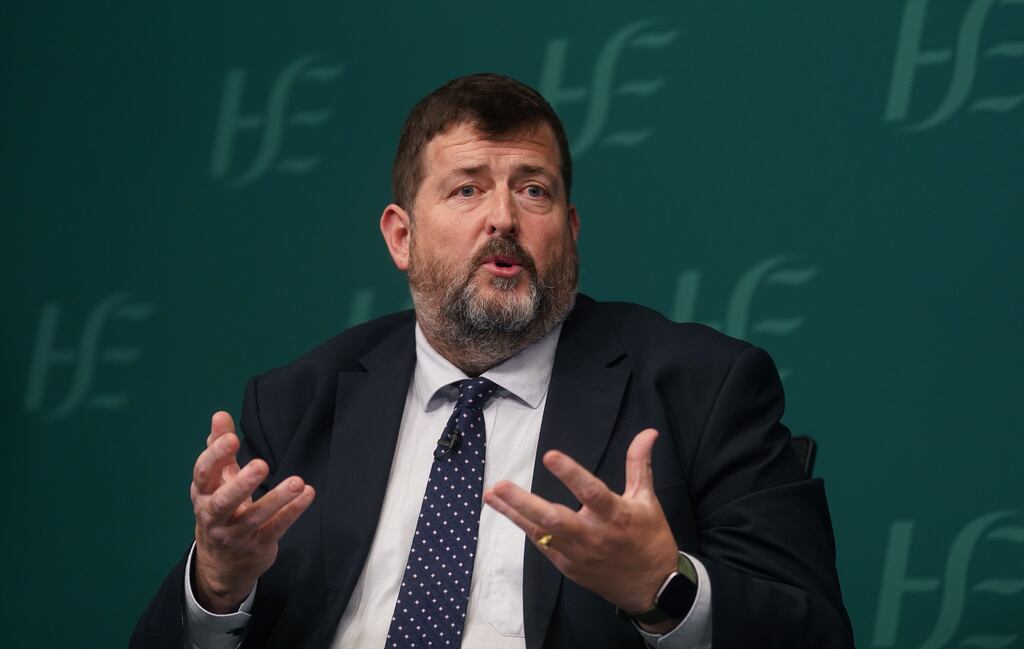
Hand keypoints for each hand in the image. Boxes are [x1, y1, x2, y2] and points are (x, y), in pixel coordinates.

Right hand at [190, 411, 315, 612]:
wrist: (221, 564)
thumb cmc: (220, 509)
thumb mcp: (216, 481)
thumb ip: (219, 448)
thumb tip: (220, 415)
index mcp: (203, 494)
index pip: (204, 474)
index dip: (216, 455)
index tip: (232, 437)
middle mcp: (214, 516)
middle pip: (224, 501)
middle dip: (241, 483)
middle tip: (261, 465)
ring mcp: (235, 534)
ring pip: (254, 518)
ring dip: (276, 499)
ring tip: (296, 482)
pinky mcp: (258, 546)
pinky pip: (276, 528)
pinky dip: (292, 512)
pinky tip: (307, 494)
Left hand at [483, 428, 678, 620]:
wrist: (651, 588)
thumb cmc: (649, 539)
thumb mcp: (647, 499)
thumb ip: (639, 464)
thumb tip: (648, 432)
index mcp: (616, 516)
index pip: (591, 492)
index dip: (571, 474)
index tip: (550, 456)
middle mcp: (593, 536)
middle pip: (554, 519)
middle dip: (525, 503)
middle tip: (501, 485)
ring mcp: (577, 553)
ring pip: (541, 532)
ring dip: (514, 512)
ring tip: (492, 494)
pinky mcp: (566, 565)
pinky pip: (541, 543)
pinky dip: (524, 525)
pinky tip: (506, 509)